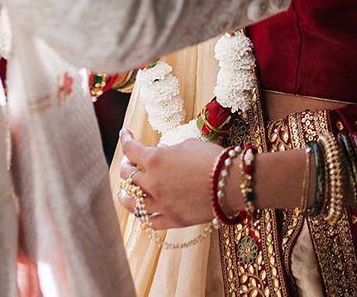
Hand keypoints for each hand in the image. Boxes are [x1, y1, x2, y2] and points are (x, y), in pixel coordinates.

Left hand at [116, 130, 236, 228]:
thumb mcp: (187, 145)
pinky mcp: (173, 220)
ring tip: (124, 191)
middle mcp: (153, 182)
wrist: (232, 183)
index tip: (125, 134)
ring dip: (126, 194)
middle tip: (130, 162)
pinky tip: (141, 211)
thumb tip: (165, 154)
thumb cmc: (212, 158)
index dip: (125, 139)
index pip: (131, 149)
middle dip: (126, 165)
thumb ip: (169, 151)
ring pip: (132, 202)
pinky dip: (144, 215)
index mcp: (154, 160)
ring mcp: (161, 204)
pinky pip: (150, 222)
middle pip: (127, 175)